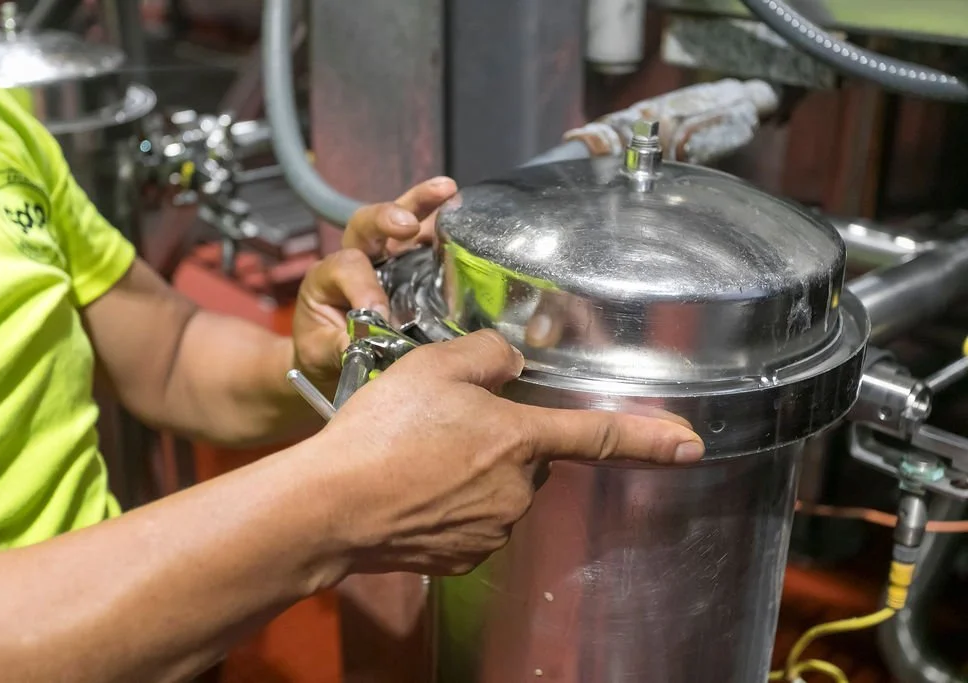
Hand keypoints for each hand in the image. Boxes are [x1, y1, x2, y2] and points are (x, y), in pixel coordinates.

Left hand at [292, 177, 457, 382]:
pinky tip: (461, 210)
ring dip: (423, 203)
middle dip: (386, 219)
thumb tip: (361, 344)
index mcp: (327, 278)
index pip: (346, 267)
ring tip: (448, 190)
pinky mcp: (411, 264)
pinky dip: (442, 221)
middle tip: (406, 225)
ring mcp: (386, 257)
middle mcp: (356, 258)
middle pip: (365, 225)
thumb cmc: (323, 352)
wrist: (331, 360)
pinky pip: (425, 237)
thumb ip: (336, 347)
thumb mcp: (319, 354)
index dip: (363, 286)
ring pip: (399, 219)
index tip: (379, 313)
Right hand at [312, 330, 704, 575]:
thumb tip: (512, 365)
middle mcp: (517, 492)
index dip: (649, 437)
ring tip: (414, 457)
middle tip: (441, 425)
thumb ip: (489, 355)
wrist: (332, 506)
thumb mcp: (434, 365)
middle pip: (527, 456)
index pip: (599, 434)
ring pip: (496, 488)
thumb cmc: (384, 431)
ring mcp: (491, 530)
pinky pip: (469, 520)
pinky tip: (410, 489)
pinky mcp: (462, 557)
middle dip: (499, 439)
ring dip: (469, 471)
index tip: (692, 446)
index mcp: (520, 441)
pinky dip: (448, 503)